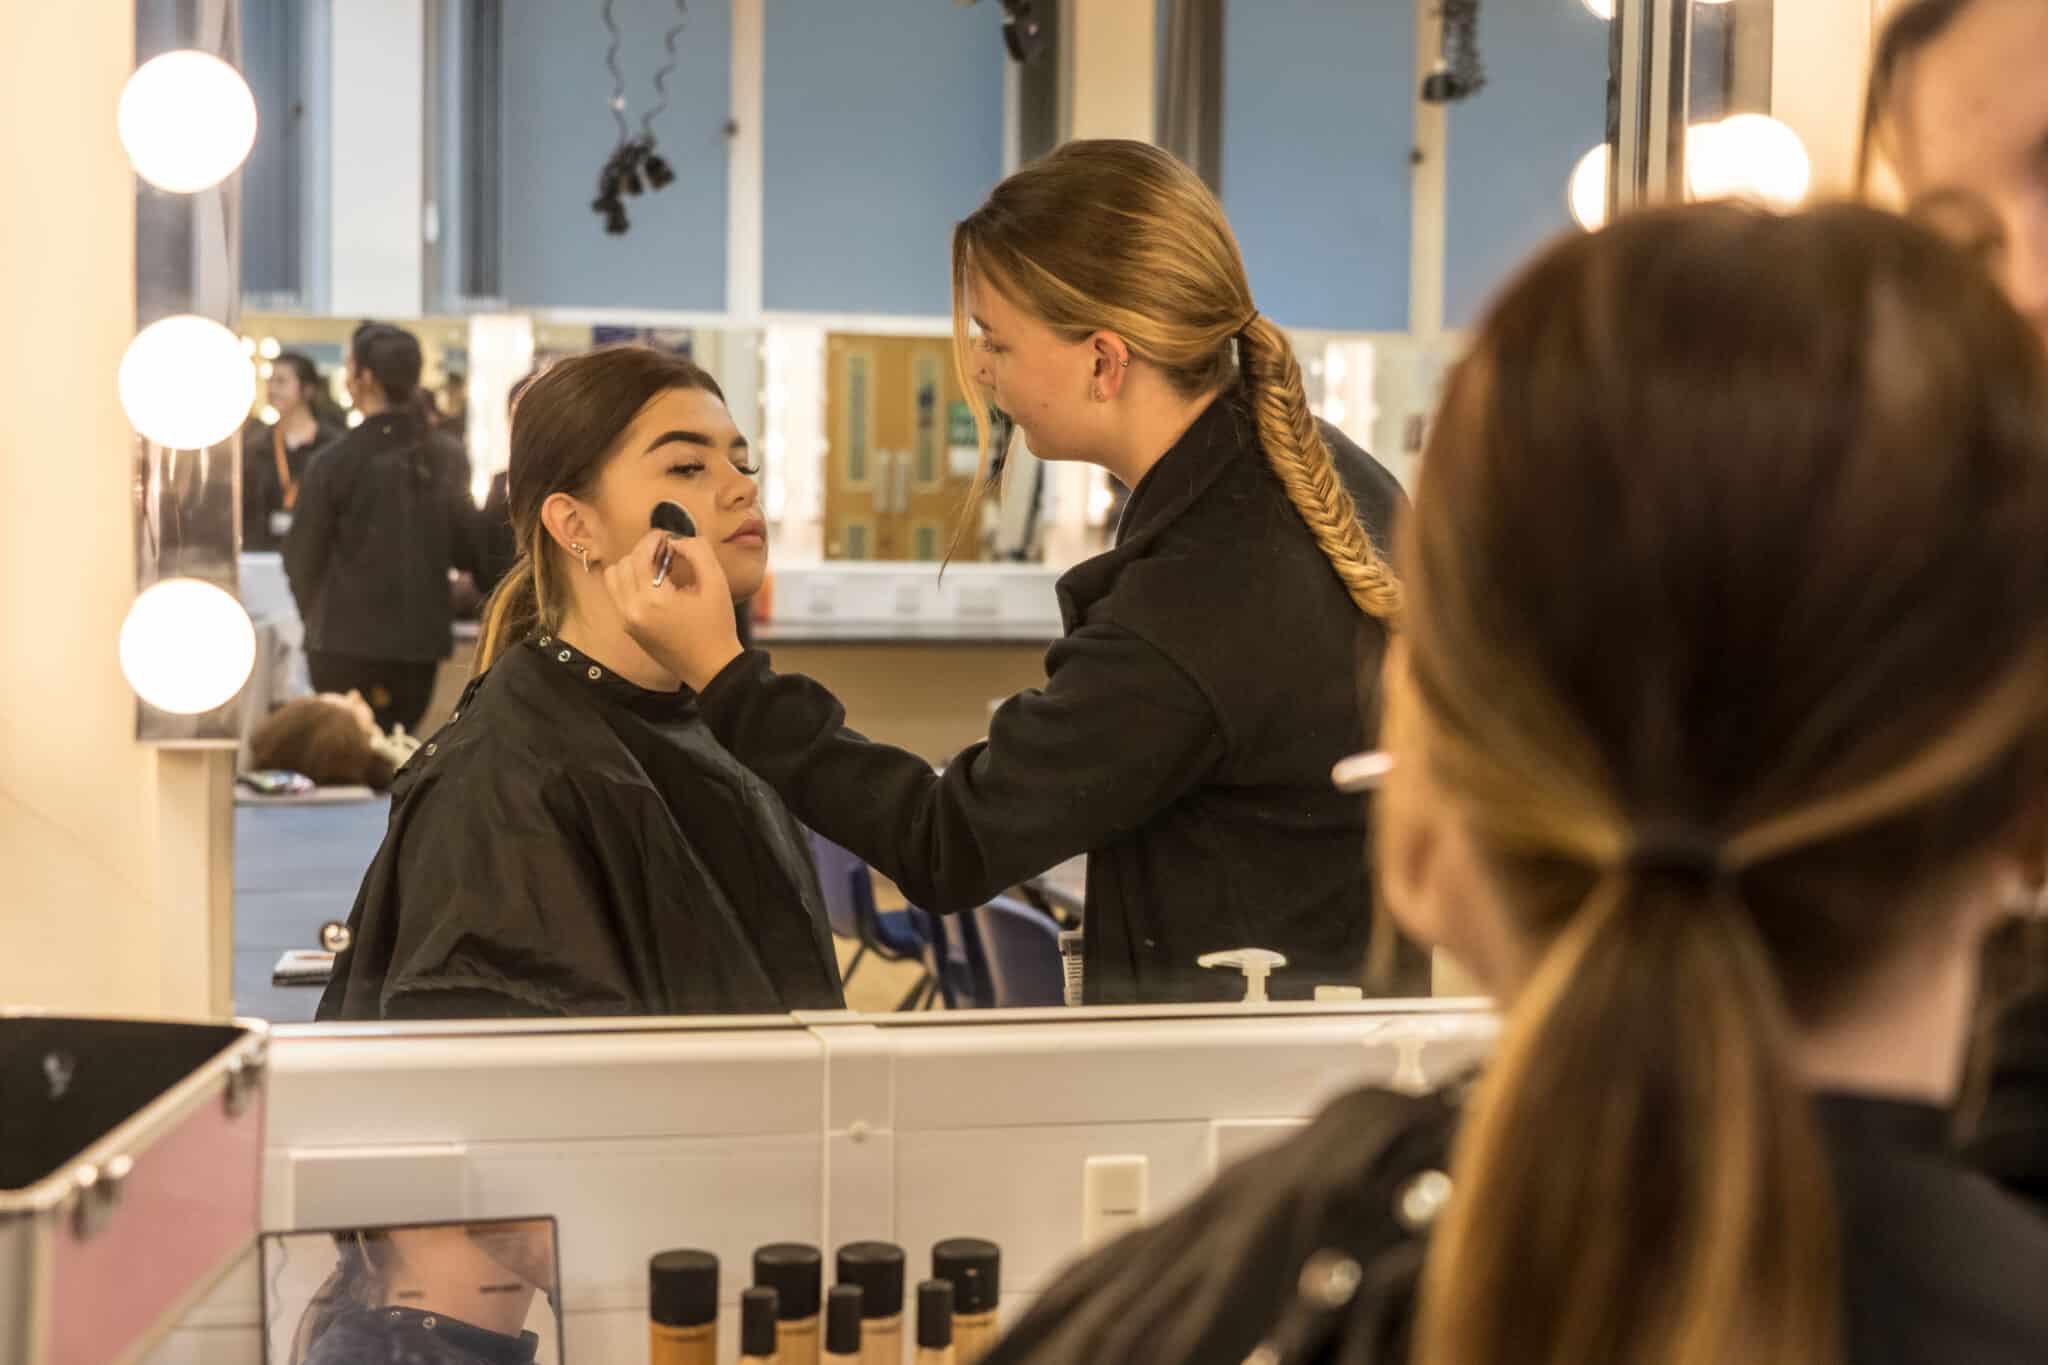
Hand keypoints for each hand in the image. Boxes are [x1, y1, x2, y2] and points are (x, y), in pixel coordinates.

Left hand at [602, 529, 743, 690]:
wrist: (712, 668)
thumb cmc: (717, 626)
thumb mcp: (716, 583)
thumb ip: (698, 552)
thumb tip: (676, 541)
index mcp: (652, 600)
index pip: (639, 555)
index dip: (654, 539)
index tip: (670, 538)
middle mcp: (632, 611)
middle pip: (624, 563)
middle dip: (643, 551)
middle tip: (667, 552)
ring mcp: (627, 621)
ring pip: (614, 578)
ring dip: (632, 566)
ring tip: (657, 569)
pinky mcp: (629, 628)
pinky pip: (618, 595)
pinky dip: (630, 582)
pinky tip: (655, 585)